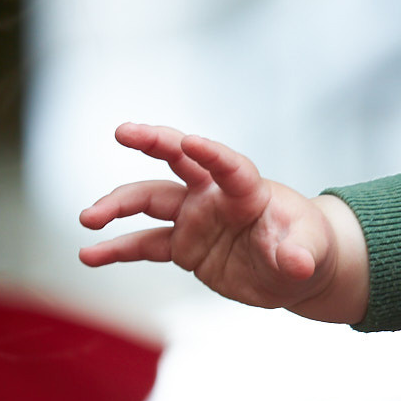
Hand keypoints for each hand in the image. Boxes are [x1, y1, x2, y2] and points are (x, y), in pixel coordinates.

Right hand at [78, 124, 368, 323]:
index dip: (211, 154)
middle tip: (122, 132)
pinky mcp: (182, 245)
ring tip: (88, 219)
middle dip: (152, 143)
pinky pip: (143, 244)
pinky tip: (89, 256)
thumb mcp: (311, 253)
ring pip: (149, 202)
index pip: (229, 166)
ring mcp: (194, 218)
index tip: (190, 142)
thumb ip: (299, 256)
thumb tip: (298, 264)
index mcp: (248, 191)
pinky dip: (116, 250)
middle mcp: (214, 197)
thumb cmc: (307, 247)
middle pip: (178, 161)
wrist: (293, 268)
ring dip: (118, 206)